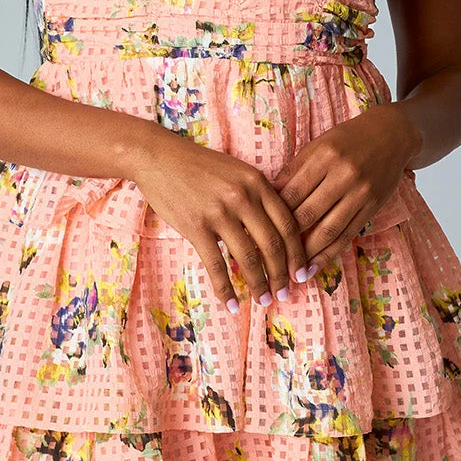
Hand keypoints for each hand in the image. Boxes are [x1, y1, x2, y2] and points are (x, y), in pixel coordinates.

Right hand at [128, 128, 312, 312]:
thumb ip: (258, 195)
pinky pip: (216, 265)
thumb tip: (276, 230)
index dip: (298, 254)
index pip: (288, 224)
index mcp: (258, 183)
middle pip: (273, 245)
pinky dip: (225, 289)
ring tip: (263, 300)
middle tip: (284, 294)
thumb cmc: (198, 165)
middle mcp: (243, 197)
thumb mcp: (237, 171)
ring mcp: (220, 213)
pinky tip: (232, 304)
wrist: (159, 157)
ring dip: (258, 285)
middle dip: (282, 275)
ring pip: (248, 258)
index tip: (301, 273)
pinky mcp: (196, 227)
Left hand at [272, 104, 421, 274]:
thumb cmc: (348, 139)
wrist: (392, 134)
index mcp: (324, 156)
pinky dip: (330, 254)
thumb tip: (269, 196)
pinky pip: (348, 235)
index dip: (273, 215)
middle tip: (269, 257)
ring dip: (307, 254)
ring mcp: (360, 193)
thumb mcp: (318, 144)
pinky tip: (315, 266)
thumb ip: (295, 169)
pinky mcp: (372, 206)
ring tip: (291, 272)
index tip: (259, 232)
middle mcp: (343, 175)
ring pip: (328, 230)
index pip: (292, 193)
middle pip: (308, 214)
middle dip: (286, 239)